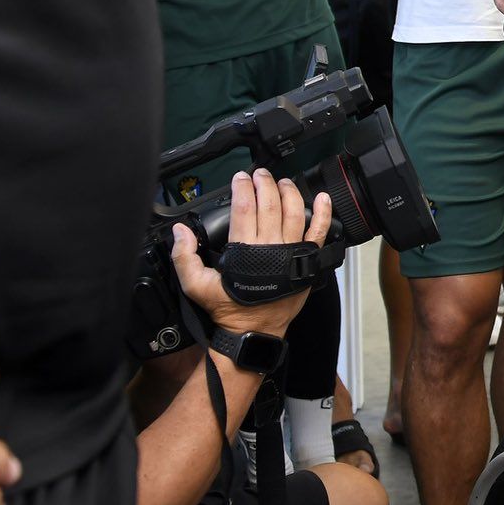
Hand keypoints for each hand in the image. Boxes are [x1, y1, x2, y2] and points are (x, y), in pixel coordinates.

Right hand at [170, 169, 333, 336]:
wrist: (254, 331)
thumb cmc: (227, 308)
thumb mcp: (195, 286)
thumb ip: (184, 257)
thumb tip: (179, 231)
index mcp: (245, 250)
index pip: (244, 207)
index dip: (242, 187)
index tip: (239, 177)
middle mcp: (271, 247)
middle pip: (271, 204)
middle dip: (265, 183)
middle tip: (260, 174)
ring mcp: (292, 252)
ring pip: (294, 212)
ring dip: (288, 192)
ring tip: (282, 181)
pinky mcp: (307, 259)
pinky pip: (319, 232)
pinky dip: (324, 213)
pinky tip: (323, 197)